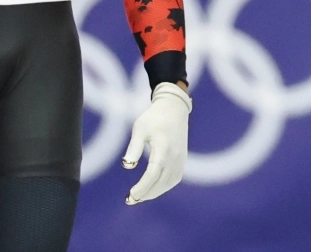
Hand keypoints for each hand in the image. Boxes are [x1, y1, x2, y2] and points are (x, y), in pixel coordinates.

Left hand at [122, 82, 191, 203]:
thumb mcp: (140, 128)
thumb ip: (134, 147)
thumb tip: (127, 166)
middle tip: (130, 200)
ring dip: (154, 192)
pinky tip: (152, 189)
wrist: (174, 109)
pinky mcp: (182, 160)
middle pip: (160, 182)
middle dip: (145, 194)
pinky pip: (174, 179)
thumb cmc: (154, 118)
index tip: (130, 195)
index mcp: (163, 148)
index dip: (142, 187)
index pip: (153, 174)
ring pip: (168, 183)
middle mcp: (174, 157)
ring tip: (139, 197)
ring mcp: (180, 159)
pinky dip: (163, 187)